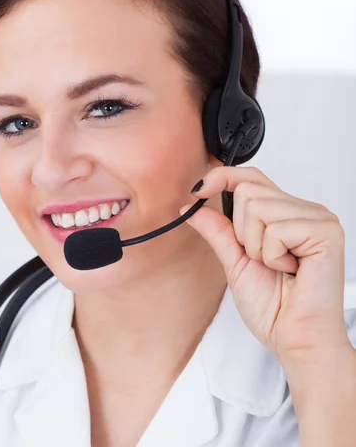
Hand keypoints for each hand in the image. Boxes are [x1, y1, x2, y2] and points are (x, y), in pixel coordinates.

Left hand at [179, 166, 352, 363]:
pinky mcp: (326, 231)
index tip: (198, 190)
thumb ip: (217, 230)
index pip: (251, 177)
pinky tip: (292, 270)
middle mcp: (304, 210)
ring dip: (257, 246)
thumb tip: (192, 206)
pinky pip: (276, 228)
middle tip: (264, 259)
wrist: (296, 339)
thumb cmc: (275, 308)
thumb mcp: (235, 261)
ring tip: (279, 266)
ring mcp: (318, 218)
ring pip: (258, 206)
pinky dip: (273, 255)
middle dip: (242, 231)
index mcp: (285, 213)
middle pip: (248, 190)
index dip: (222, 177)